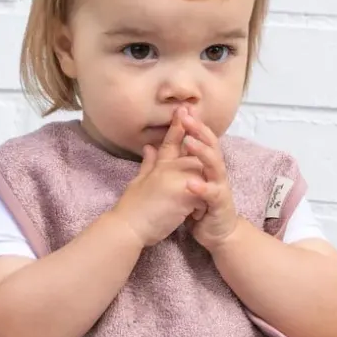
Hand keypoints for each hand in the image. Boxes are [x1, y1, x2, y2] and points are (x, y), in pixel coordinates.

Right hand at [108, 108, 204, 246]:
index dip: (178, 125)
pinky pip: (202, 194)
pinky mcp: (182, 194)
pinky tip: (198, 215)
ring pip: (200, 173)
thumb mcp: (138, 181)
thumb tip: (149, 147)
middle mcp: (167, 168)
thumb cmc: (131, 208)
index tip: (185, 109)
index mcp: (158, 165)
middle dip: (202, 149)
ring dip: (203, 185)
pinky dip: (202, 204)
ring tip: (202, 200)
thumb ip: (147, 164)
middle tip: (209, 146)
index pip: (170, 142)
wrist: (126, 227)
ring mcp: (175, 179)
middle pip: (192, 153)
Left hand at [179, 108, 241, 251]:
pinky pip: (212, 194)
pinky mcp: (219, 204)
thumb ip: (169, 164)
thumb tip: (152, 145)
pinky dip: (201, 187)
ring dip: (202, 153)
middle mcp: (215, 172)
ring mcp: (219, 187)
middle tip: (187, 117)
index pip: (198, 140)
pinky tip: (191, 183)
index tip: (180, 109)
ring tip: (190, 142)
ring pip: (214, 165)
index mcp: (204, 166)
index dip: (190, 126)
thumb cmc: (200, 206)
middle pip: (210, 146)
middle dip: (199, 131)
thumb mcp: (181, 182)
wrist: (216, 233)